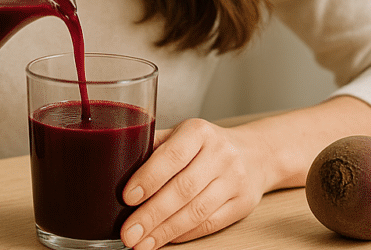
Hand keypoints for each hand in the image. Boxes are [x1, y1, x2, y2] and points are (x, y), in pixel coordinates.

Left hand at [119, 119, 267, 248]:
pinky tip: (165, 239)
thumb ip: (153, 147)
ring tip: (142, 242)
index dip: (148, 179)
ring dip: (165, 231)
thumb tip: (115, 169)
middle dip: (151, 215)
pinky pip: (210, 223)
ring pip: (196, 211)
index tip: (128, 197)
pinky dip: (184, 234)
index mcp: (199, 131)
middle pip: (183, 189)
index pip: (172, 156)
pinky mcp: (242, 204)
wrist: (255, 154)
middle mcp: (220, 154)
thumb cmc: (206, 145)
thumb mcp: (181, 134)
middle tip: (129, 232)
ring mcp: (234, 180)